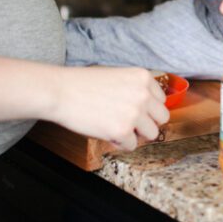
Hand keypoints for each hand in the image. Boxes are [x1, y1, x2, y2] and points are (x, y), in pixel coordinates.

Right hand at [51, 66, 169, 150]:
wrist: (60, 91)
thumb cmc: (83, 84)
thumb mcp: (117, 75)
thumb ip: (135, 89)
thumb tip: (148, 109)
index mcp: (143, 77)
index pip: (161, 99)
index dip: (147, 108)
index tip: (134, 111)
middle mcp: (143, 94)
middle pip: (162, 117)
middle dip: (147, 123)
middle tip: (129, 123)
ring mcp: (134, 112)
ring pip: (152, 134)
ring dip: (136, 135)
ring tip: (118, 129)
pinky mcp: (122, 130)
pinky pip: (132, 145)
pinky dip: (120, 143)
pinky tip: (106, 133)